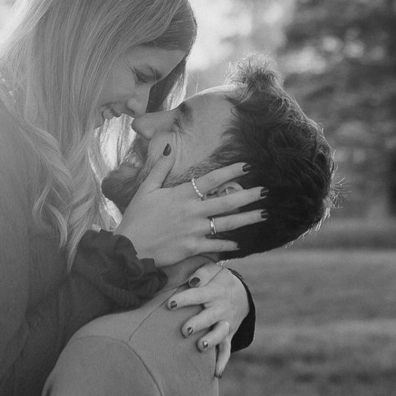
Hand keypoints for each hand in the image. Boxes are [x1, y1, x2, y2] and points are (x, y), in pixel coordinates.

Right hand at [115, 159, 264, 268]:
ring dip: (247, 219)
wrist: (130, 248)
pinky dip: (228, 244)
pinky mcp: (193, 248)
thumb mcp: (146, 189)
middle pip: (227, 201)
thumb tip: (167, 147)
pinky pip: (216, 245)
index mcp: (182, 194)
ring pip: (227, 223)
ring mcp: (194, 230)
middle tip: (266, 191)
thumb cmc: (137, 217)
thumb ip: (160, 168)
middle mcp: (192, 211)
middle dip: (249, 195)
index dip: (231, 170)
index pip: (212, 179)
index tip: (247, 166)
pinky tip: (239, 243)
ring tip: (264, 214)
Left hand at [166, 261, 248, 377]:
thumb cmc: (219, 281)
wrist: (243, 294)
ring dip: (211, 341)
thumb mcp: (215, 270)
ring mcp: (225, 324)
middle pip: (208, 317)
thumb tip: (192, 281)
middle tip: (185, 330)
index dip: (184, 299)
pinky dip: (222, 361)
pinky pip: (226, 350)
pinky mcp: (228, 336)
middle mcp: (220, 309)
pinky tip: (216, 373)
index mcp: (213, 292)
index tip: (170, 304)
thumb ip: (202, 272)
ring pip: (219, 334)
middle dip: (198, 324)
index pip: (197, 295)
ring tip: (201, 346)